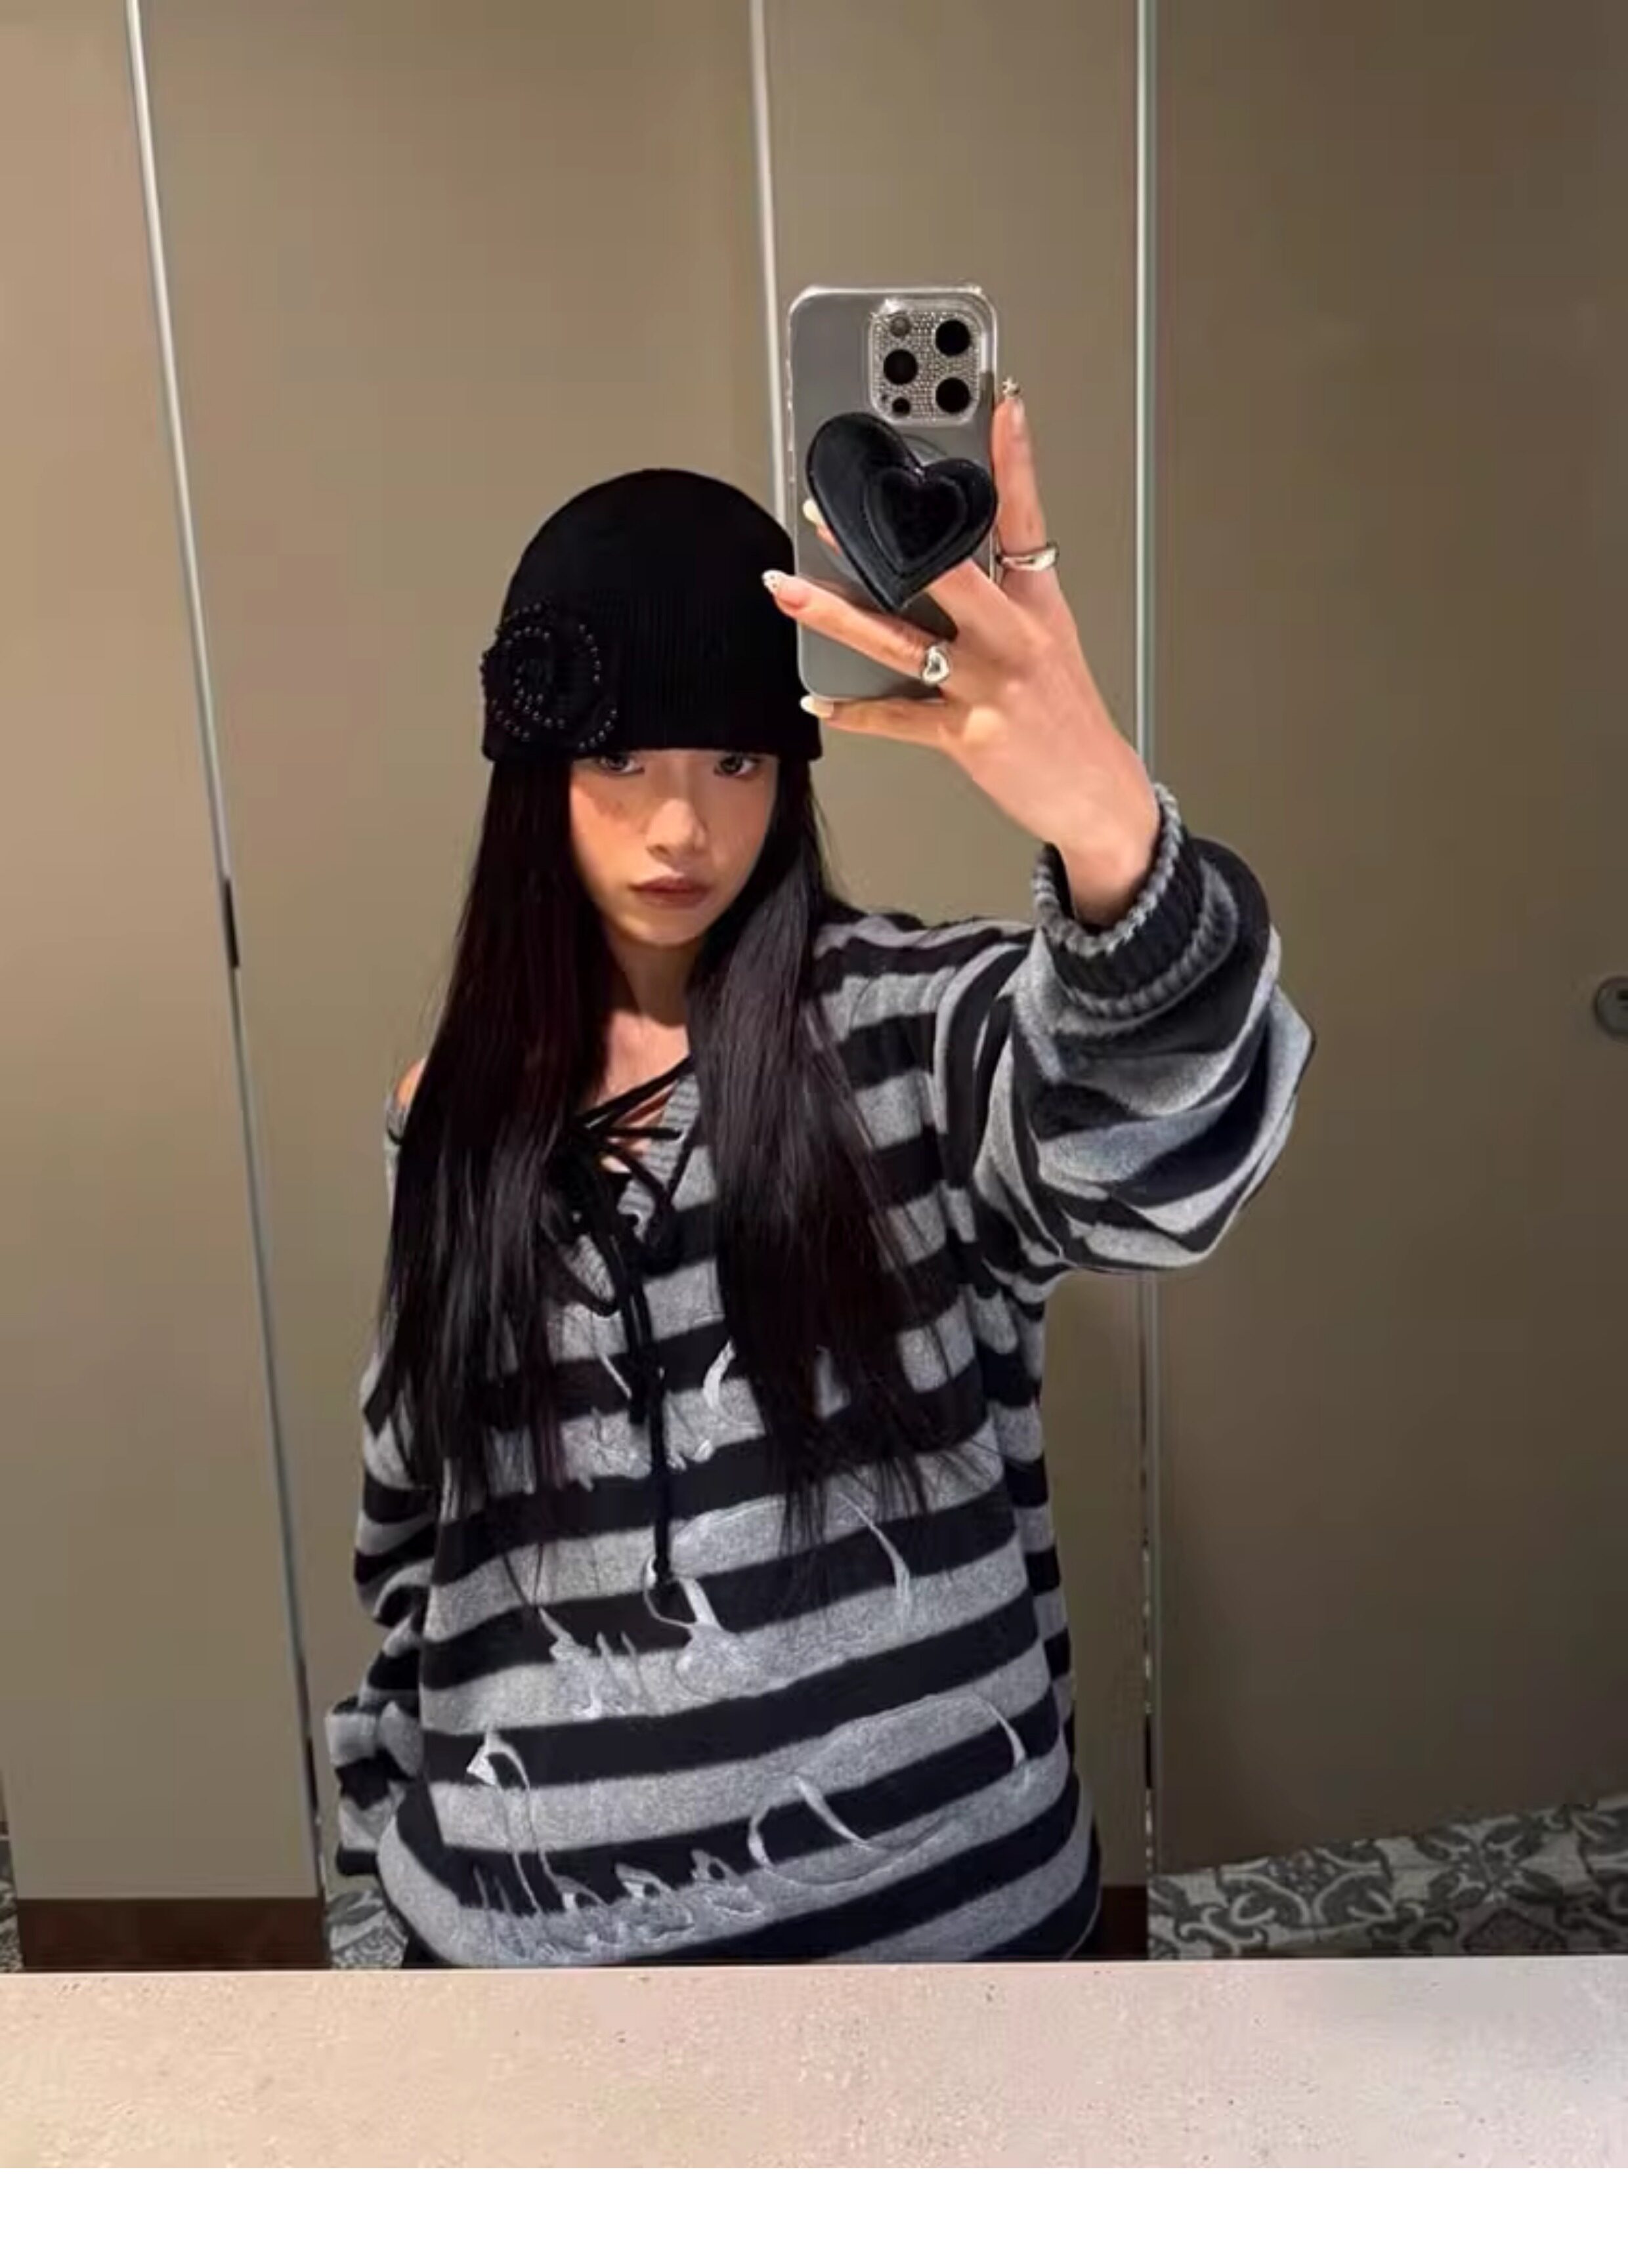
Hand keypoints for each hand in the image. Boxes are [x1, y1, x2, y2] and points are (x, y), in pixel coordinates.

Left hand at [764, 384, 1161, 924]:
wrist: (1097, 794)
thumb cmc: (1066, 720)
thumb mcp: (1050, 643)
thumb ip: (1004, 597)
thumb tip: (943, 564)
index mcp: (1037, 605)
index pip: (1025, 517)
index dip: (1014, 458)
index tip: (1002, 402)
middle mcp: (1014, 637)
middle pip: (945, 570)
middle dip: (881, 537)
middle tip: (827, 507)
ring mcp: (989, 687)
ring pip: (900, 639)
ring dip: (835, 613)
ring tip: (787, 589)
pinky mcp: (969, 736)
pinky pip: (897, 717)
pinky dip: (853, 710)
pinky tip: (818, 697)